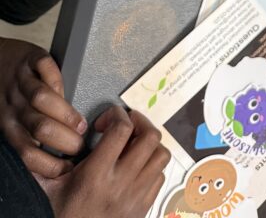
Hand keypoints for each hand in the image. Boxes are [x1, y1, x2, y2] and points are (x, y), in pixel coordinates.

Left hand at [0, 38, 86, 178]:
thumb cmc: (6, 93)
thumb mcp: (11, 119)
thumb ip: (27, 133)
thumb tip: (54, 157)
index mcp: (7, 125)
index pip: (26, 152)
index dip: (49, 164)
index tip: (66, 168)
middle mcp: (13, 105)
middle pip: (39, 127)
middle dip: (64, 140)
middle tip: (79, 144)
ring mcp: (21, 80)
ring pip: (42, 99)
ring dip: (66, 114)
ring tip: (81, 123)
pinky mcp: (30, 57)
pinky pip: (45, 67)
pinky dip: (58, 77)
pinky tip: (70, 87)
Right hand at [42, 107, 169, 217]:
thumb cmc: (59, 216)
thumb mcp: (48, 186)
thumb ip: (48, 159)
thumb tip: (45, 135)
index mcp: (95, 175)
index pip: (121, 130)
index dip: (115, 114)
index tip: (105, 121)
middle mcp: (120, 184)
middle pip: (150, 138)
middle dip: (140, 122)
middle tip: (127, 123)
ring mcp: (135, 197)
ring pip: (162, 155)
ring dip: (150, 144)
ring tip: (134, 143)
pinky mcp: (143, 208)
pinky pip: (160, 177)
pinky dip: (152, 166)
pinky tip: (136, 167)